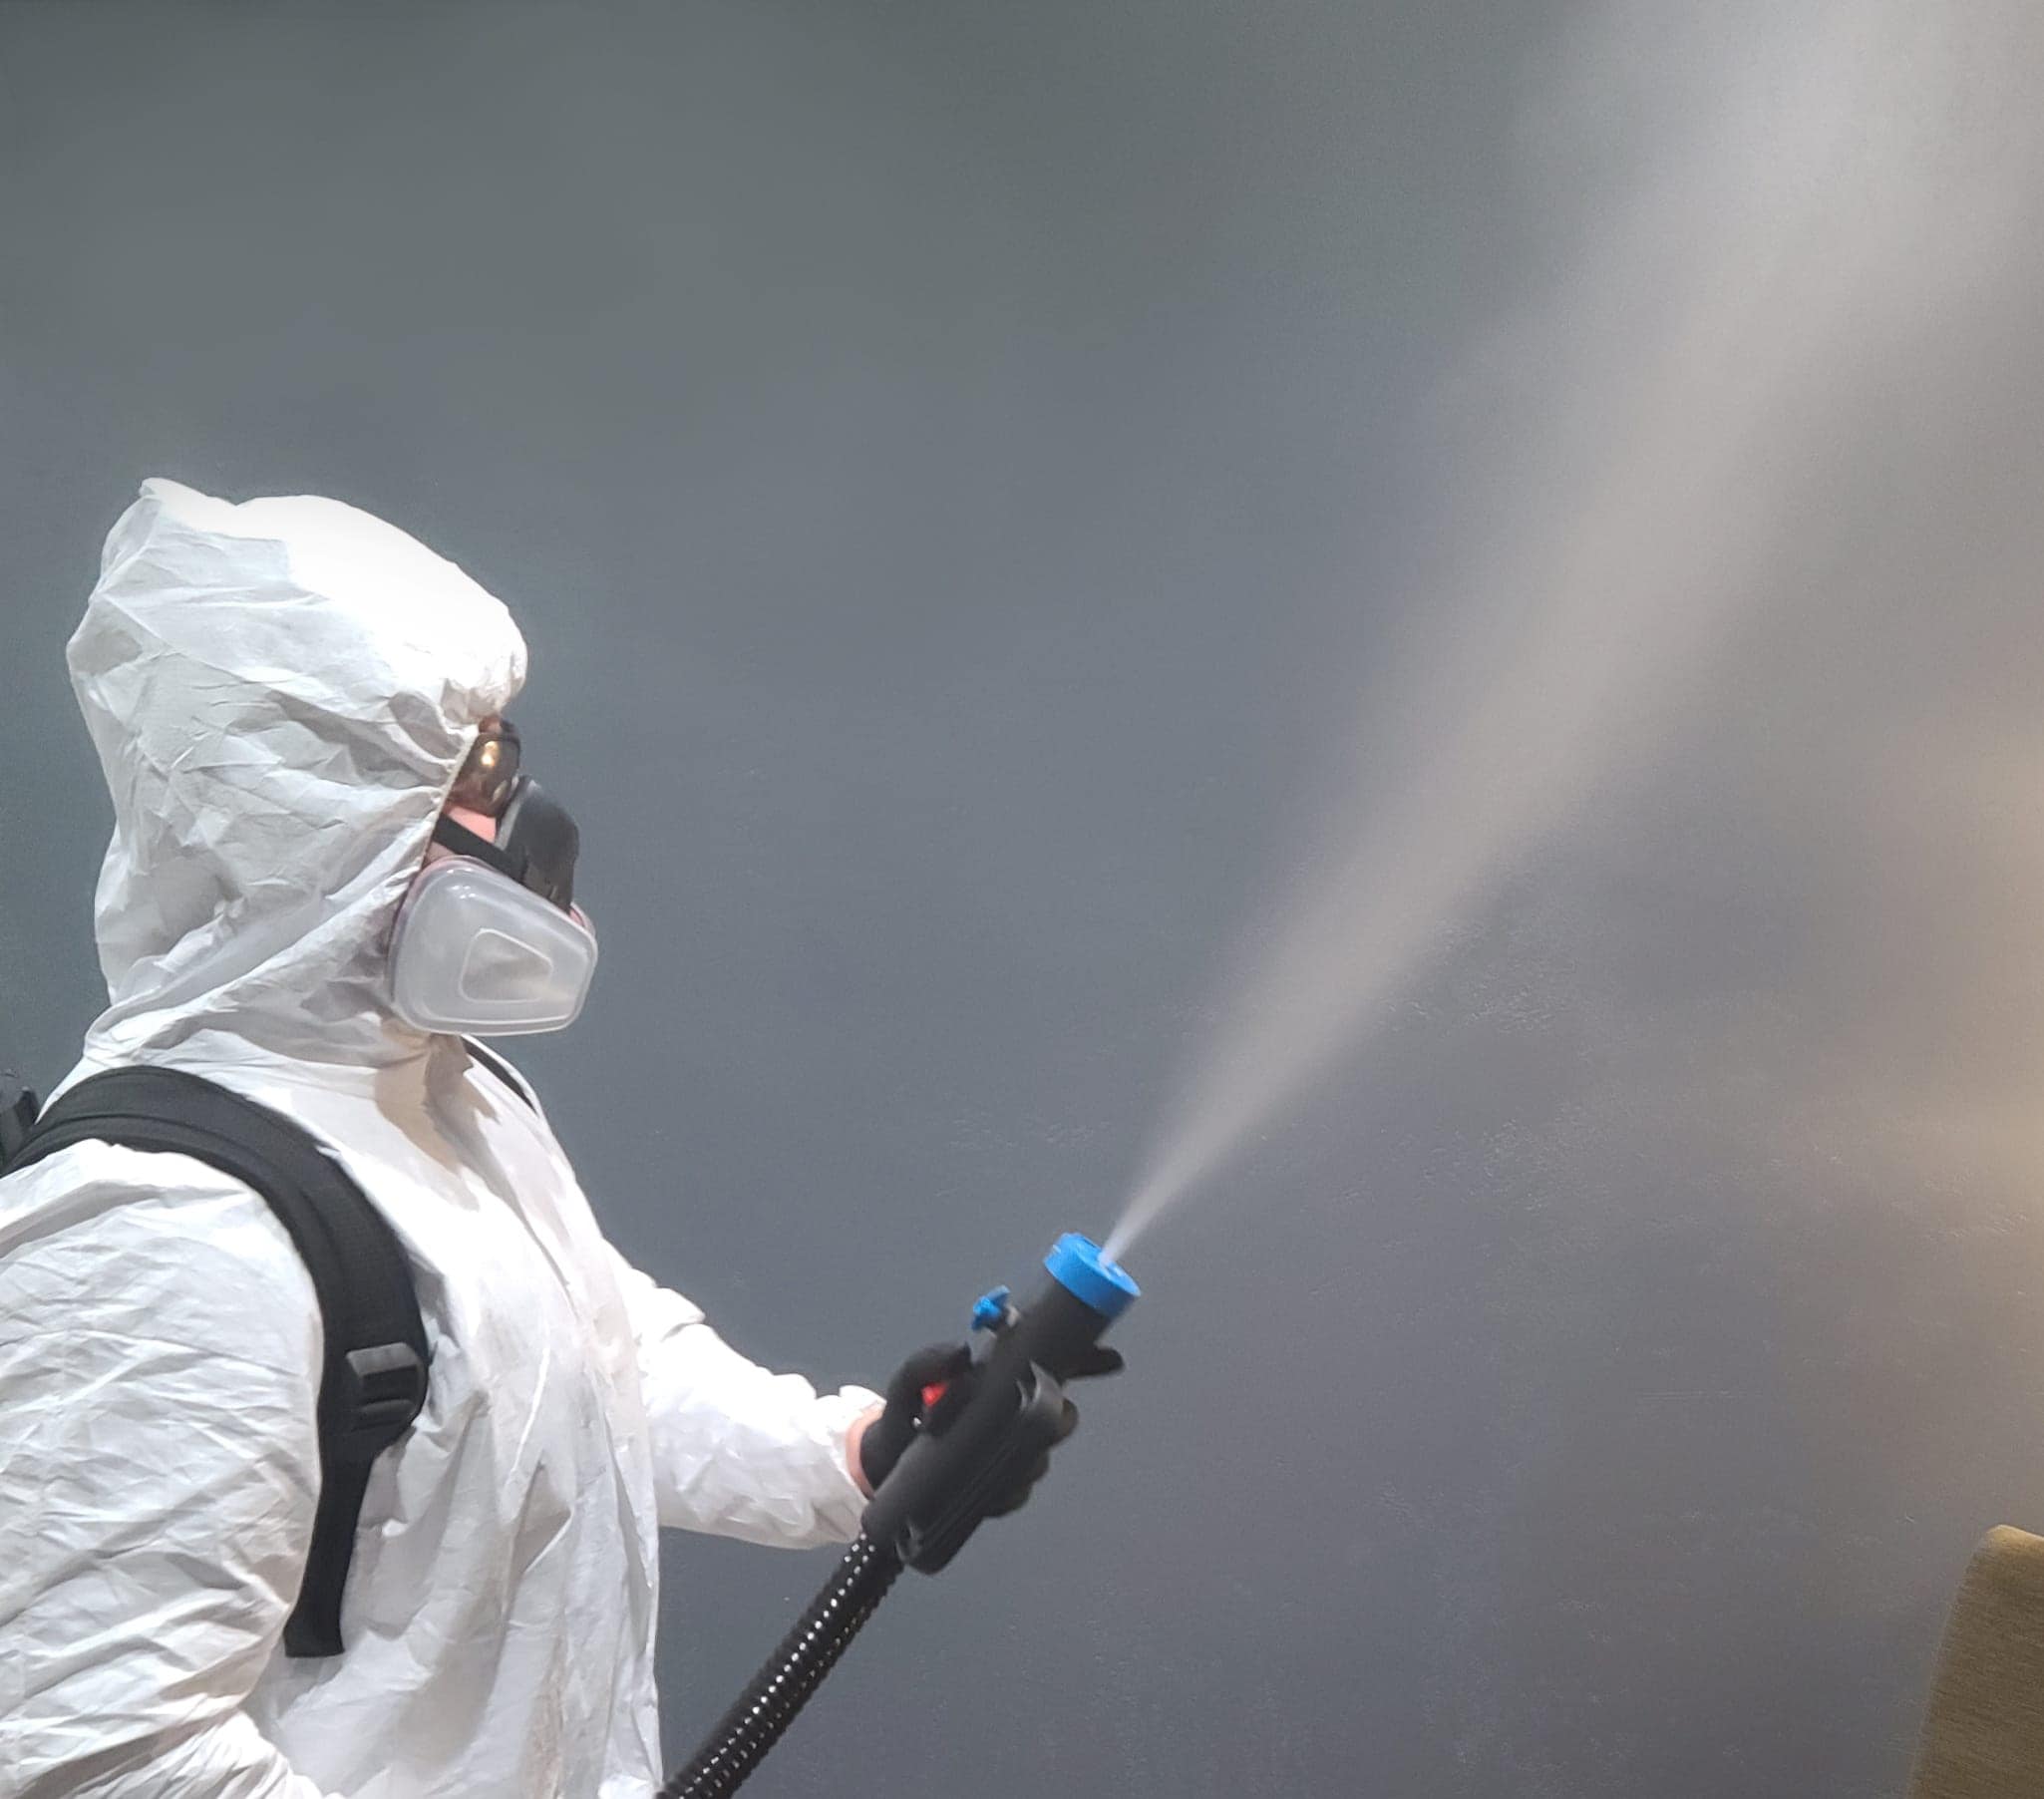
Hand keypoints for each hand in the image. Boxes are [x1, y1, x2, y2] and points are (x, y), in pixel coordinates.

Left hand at [852, 1339, 1124, 1510]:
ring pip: (1041, 1457)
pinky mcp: (996, 1491)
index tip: (1110, 1358)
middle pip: (1059, 1417)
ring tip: (1005, 1455)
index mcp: (998, 1385)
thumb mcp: (907, 1388)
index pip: (1054, 1370)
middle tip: (1043, 1414)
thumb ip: (925, 1366)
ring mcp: (1006, 1455)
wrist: (880, 1473)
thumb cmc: (901, 1422)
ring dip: (1031, 1456)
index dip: (1087, 1362)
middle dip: (1059, 1417)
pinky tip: (994, 1489)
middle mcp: (1010, 1418)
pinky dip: (1011, 1491)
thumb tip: (961, 1354)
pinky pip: (1017, 1493)